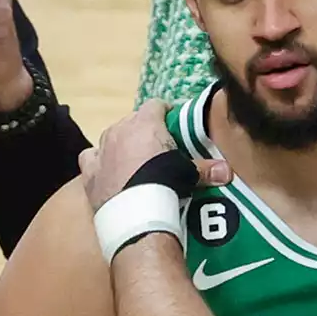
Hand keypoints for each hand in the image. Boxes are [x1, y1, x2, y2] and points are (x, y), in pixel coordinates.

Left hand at [78, 100, 232, 210]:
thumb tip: (227, 172)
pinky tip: (107, 170)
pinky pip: (91, 157)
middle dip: (143, 129)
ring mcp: (102, 149)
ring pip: (111, 136)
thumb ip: (206, 169)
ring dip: (121, 143)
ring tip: (134, 159)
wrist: (136, 210)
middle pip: (133, 120)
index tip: (173, 123)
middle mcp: (120, 130)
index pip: (156, 105)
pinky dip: (99, 161)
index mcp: (145, 123)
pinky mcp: (89, 171)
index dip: (165, 112)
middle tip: (157, 147)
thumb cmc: (165, 182)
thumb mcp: (188, 173)